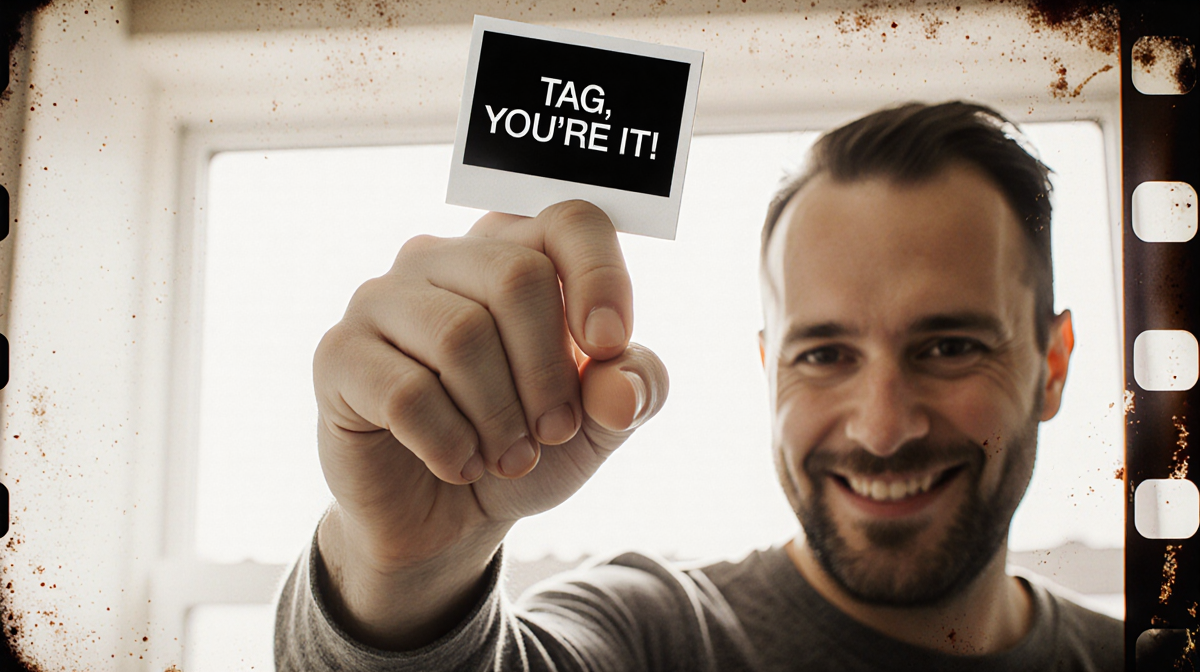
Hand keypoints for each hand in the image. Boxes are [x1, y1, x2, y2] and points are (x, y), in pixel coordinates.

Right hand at [311, 201, 667, 647]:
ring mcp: (382, 299)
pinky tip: (460, 464)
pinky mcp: (339, 355)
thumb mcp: (600, 423)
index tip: (609, 344)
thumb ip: (633, 390)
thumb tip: (619, 387)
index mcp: (515, 252)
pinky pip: (406, 392)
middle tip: (552, 431)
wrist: (447, 518)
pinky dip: (450, 444)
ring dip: (500, 417)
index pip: (571, 220)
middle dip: (548, 372)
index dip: (601, 277)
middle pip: (518, 276)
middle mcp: (444, 258)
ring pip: (460, 335)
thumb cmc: (525, 444)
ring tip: (509, 458)